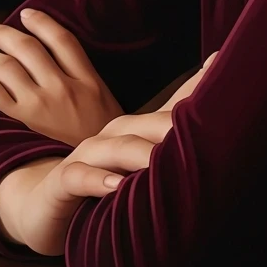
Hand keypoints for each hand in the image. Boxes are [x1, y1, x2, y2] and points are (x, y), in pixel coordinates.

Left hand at [0, 8, 122, 145]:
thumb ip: (86, 79)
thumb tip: (60, 56)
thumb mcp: (106, 103)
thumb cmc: (105, 142)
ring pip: (7, 67)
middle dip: (5, 34)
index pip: (61, 39)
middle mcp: (62, 88)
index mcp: (87, 80)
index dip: (41, 22)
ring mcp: (42, 106)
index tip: (26, 14)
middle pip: (28, 48)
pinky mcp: (24, 125)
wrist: (99, 175)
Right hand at [0, 49, 220, 255]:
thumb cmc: (96, 183)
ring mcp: (85, 156)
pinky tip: (116, 186)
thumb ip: (167, 156)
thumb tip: (213, 149)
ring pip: (113, 147)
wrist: (45, 203)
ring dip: (138, 152)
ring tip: (160, 160)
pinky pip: (79, 177)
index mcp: (130, 131)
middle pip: (143, 124)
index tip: (221, 64)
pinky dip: (97, 180)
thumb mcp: (134, 173)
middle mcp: (109, 137)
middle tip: (207, 129)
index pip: (168, 110)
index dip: (195, 90)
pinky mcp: (62, 182)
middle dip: (171, 124)